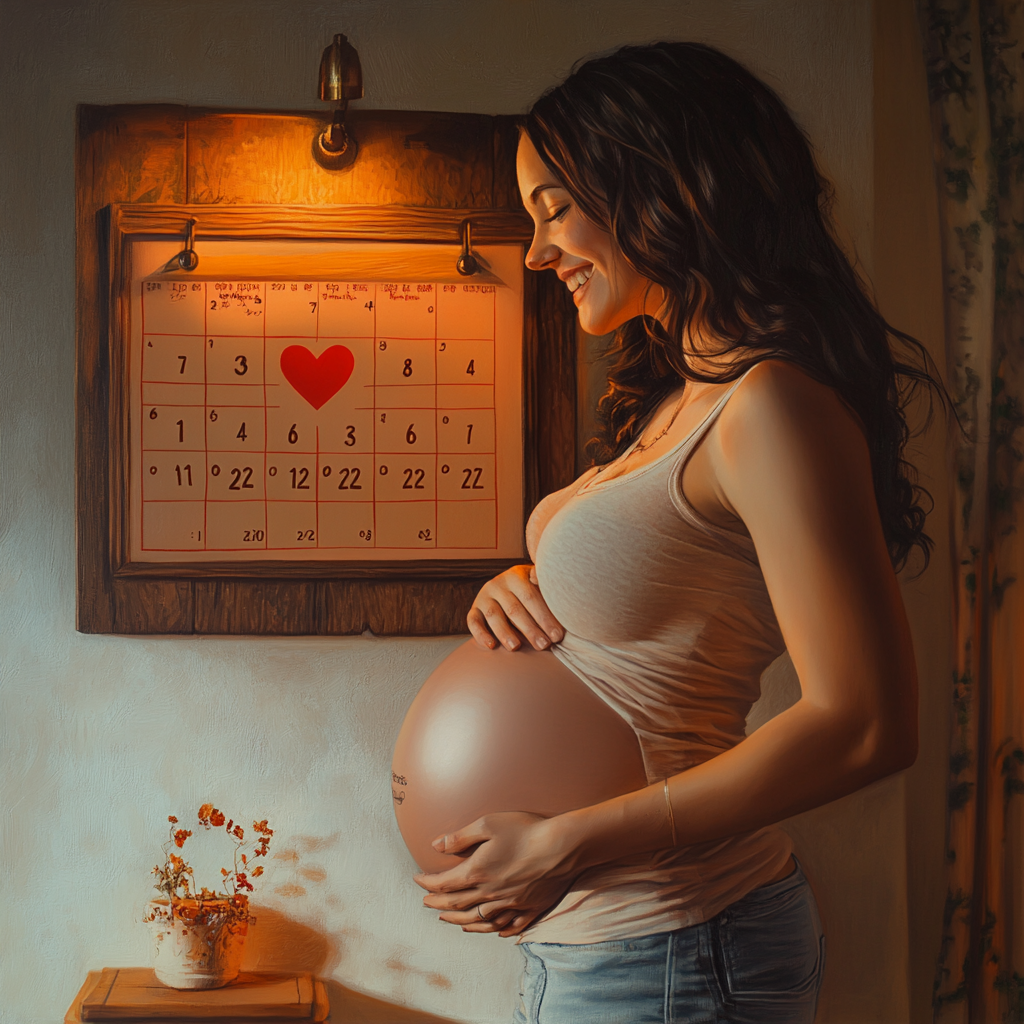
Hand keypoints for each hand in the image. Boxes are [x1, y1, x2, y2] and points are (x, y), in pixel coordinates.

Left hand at [414, 812, 578, 936]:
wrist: (562, 846)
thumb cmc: (525, 831)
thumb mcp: (488, 824)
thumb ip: (460, 837)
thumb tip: (436, 845)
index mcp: (478, 872)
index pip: (445, 884)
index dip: (428, 883)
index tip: (418, 880)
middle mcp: (490, 894)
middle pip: (457, 905)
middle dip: (438, 904)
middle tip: (427, 902)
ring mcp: (510, 905)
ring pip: (479, 920)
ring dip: (459, 920)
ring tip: (448, 919)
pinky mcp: (529, 909)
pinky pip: (508, 926)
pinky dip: (494, 929)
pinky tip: (490, 928)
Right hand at [467, 564, 563, 651]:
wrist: (510, 586)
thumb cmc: (532, 589)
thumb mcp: (538, 582)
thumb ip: (543, 584)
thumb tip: (540, 577)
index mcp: (516, 576)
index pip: (531, 598)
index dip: (545, 617)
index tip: (557, 635)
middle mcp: (498, 584)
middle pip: (514, 609)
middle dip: (530, 630)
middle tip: (543, 645)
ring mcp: (484, 596)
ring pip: (493, 616)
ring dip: (505, 633)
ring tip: (516, 647)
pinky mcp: (475, 609)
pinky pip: (473, 621)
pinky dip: (480, 634)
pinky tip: (492, 646)